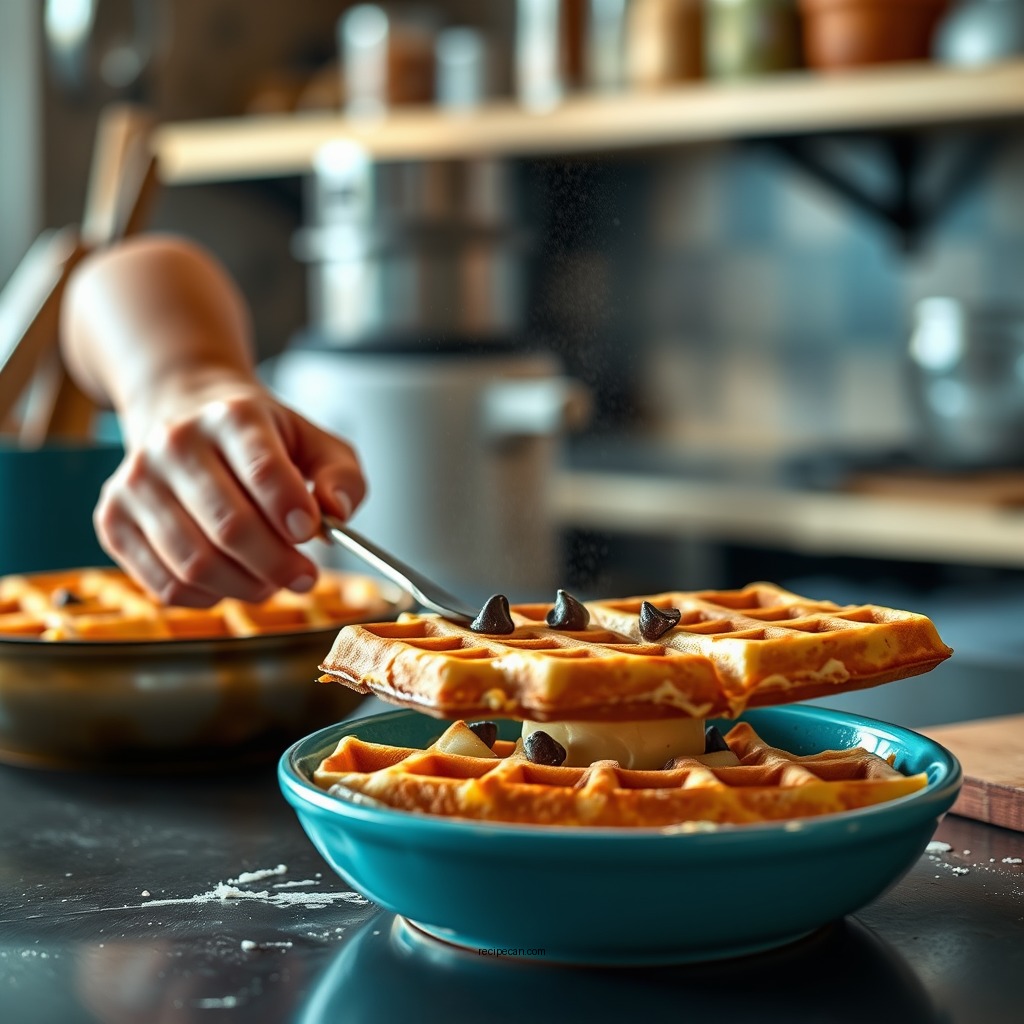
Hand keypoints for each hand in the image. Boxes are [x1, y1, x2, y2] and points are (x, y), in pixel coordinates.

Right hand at [94, 375, 364, 606]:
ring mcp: (137, 482)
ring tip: (271, 580)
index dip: (292, 511)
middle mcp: (175, 443)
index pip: (263, 470)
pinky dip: (208, 596)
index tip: (312, 534)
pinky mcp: (113, 519)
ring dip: (246, 587)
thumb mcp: (315, 442)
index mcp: (233, 416)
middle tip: (304, 577)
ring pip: (196, 564)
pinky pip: (165, 585)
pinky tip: (231, 579)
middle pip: (230, 527)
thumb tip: (336, 513)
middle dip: (277, 565)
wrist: (184, 416)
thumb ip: (342, 477)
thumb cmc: (260, 440)